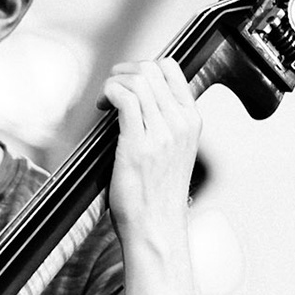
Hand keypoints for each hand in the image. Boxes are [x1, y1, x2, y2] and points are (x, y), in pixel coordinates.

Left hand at [103, 57, 201, 236]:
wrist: (156, 228)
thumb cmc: (159, 195)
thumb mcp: (174, 151)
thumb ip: (164, 124)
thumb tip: (140, 99)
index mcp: (191, 122)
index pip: (171, 70)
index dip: (144, 67)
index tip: (128, 81)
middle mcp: (180, 123)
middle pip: (151, 70)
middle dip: (123, 72)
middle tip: (111, 89)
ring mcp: (162, 133)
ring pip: (137, 80)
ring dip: (113, 82)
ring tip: (105, 101)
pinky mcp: (139, 145)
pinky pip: (124, 99)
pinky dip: (108, 93)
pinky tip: (103, 107)